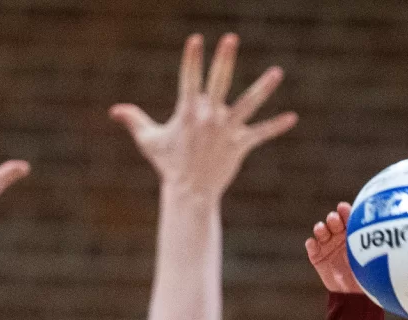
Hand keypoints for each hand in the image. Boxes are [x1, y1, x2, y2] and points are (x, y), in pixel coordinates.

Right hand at [111, 33, 296, 197]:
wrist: (189, 192)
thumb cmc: (169, 165)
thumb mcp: (149, 141)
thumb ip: (134, 120)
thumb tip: (114, 110)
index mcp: (188, 112)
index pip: (189, 79)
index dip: (192, 59)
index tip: (196, 40)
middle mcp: (208, 118)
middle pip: (218, 83)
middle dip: (224, 60)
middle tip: (231, 38)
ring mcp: (226, 131)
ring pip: (248, 105)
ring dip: (263, 88)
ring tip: (277, 71)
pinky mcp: (240, 145)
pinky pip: (261, 133)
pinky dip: (276, 127)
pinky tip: (292, 118)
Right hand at [305, 202, 363, 293]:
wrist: (354, 294)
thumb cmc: (366, 275)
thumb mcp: (372, 259)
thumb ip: (372, 247)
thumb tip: (384, 236)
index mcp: (352, 233)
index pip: (347, 217)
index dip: (344, 211)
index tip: (343, 208)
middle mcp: (338, 236)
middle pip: (333, 221)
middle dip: (333, 219)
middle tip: (335, 220)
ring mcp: (327, 245)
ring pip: (321, 231)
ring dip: (320, 228)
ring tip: (322, 230)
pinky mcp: (317, 256)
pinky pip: (312, 247)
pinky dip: (311, 244)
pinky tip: (312, 243)